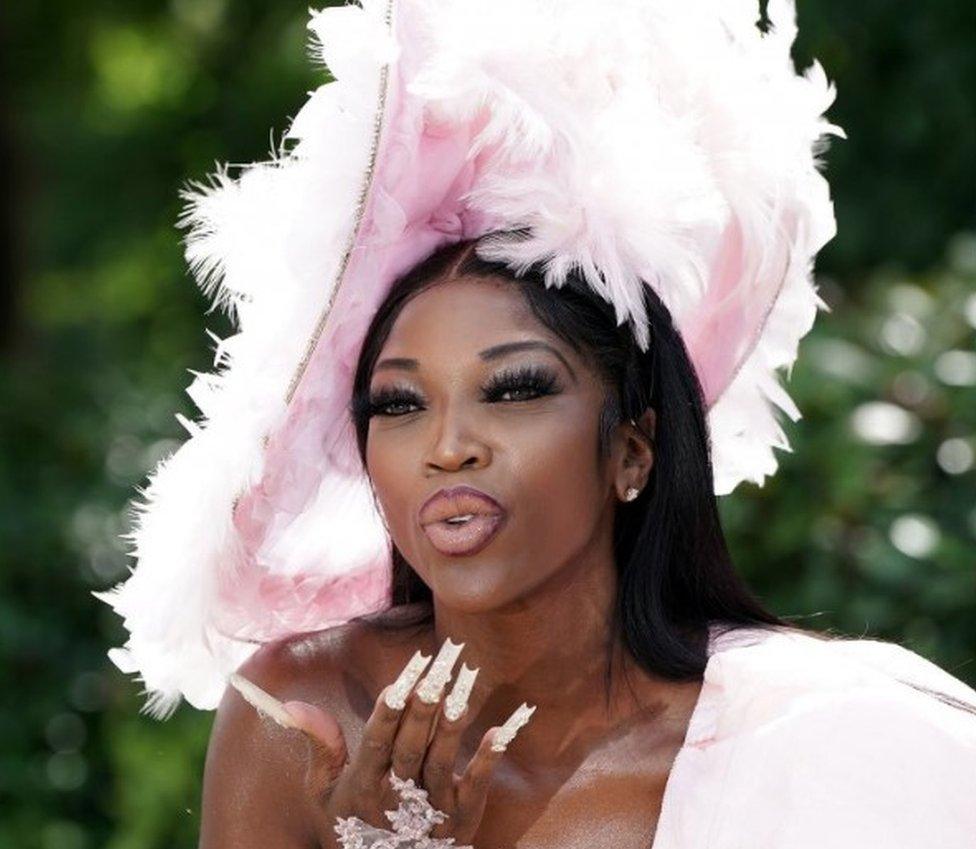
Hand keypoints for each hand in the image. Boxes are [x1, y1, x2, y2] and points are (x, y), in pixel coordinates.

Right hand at [268, 638, 533, 845]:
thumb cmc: (354, 825)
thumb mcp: (325, 793)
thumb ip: (319, 746)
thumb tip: (291, 704)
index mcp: (364, 785)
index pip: (376, 742)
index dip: (389, 712)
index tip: (401, 679)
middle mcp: (397, 797)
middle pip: (411, 747)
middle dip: (423, 706)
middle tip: (437, 667)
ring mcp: (431, 809)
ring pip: (440, 762)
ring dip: (452, 726)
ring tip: (462, 688)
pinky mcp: (461, 819)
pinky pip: (475, 788)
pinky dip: (487, 761)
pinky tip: (500, 732)